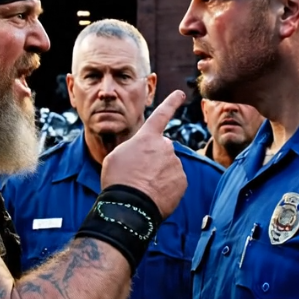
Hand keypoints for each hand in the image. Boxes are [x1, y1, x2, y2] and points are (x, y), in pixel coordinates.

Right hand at [101, 90, 187, 218]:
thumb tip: (145, 155)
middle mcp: (165, 146)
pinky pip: (174, 182)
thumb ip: (133, 149)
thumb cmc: (118, 179)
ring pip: (168, 167)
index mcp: (147, 138)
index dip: (171, 103)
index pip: (161, 115)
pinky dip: (166, 188)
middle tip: (138, 175)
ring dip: (158, 175)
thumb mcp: (116, 157)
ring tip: (143, 187)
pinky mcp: (182, 181)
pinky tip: (153, 195)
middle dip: (154, 160)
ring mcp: (175, 164)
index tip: (181, 94)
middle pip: (161, 150)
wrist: (131, 205)